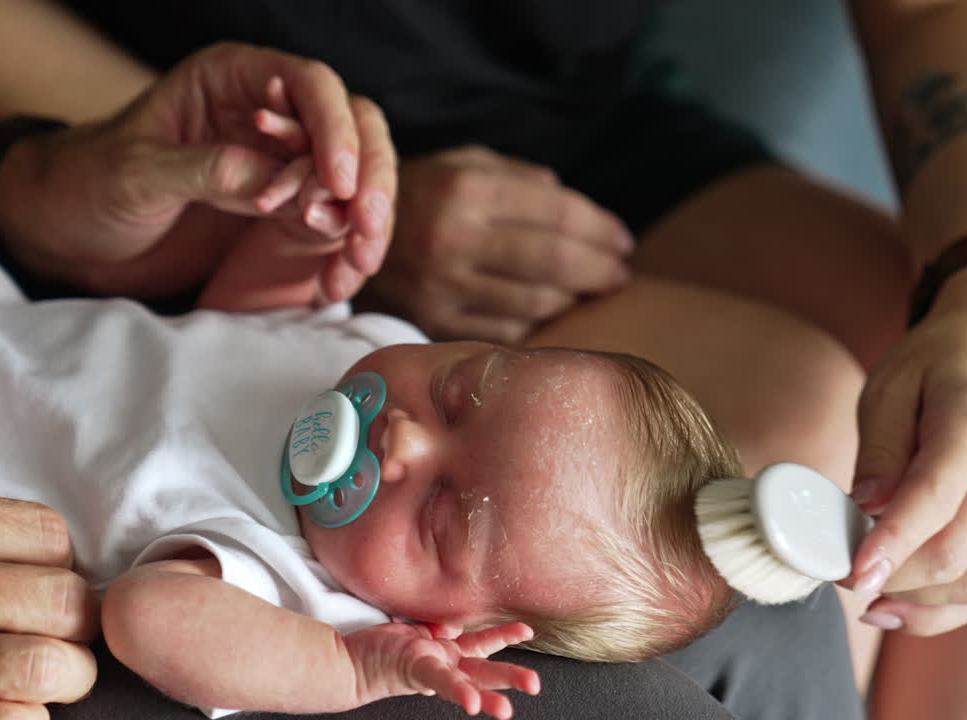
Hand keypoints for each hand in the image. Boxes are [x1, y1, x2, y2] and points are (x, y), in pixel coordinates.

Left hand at [0, 42, 394, 300]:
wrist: (70, 235)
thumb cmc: (88, 184)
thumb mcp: (136, 174)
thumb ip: (204, 171)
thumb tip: (271, 183)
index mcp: (233, 80)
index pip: (309, 84)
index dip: (334, 128)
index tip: (340, 182)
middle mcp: (270, 116)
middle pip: (353, 128)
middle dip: (370, 178)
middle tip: (366, 229)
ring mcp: (281, 165)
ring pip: (355, 179)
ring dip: (367, 221)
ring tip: (358, 263)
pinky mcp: (282, 213)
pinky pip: (333, 225)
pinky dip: (346, 252)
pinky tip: (338, 282)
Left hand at [344, 621, 539, 718]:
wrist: (347, 665)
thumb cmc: (378, 650)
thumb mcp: (415, 634)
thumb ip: (437, 629)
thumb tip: (454, 625)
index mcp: (446, 655)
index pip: (482, 645)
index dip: (505, 636)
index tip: (528, 630)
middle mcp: (443, 665)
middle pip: (484, 671)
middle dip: (511, 678)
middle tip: (535, 684)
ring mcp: (432, 669)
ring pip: (467, 680)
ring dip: (491, 695)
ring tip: (509, 710)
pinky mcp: (417, 668)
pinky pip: (441, 680)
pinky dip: (459, 691)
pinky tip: (473, 705)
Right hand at [362, 145, 633, 342]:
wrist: (343, 232)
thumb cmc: (419, 192)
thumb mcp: (462, 164)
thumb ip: (521, 179)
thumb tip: (577, 208)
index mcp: (465, 189)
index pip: (557, 213)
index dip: (600, 229)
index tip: (623, 240)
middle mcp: (454, 239)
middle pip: (553, 263)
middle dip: (599, 270)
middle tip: (620, 273)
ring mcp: (442, 286)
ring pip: (535, 302)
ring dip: (575, 299)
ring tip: (592, 291)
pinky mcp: (433, 321)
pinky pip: (506, 329)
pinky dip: (537, 321)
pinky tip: (549, 310)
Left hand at [845, 265, 966, 634]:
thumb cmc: (935, 363)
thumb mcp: (890, 385)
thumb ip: (880, 448)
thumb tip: (864, 508)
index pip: (934, 498)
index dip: (891, 541)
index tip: (851, 570)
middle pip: (952, 552)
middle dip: (889, 576)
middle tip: (832, 572)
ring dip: (911, 601)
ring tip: (857, 593)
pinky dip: (937, 610)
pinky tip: (891, 608)